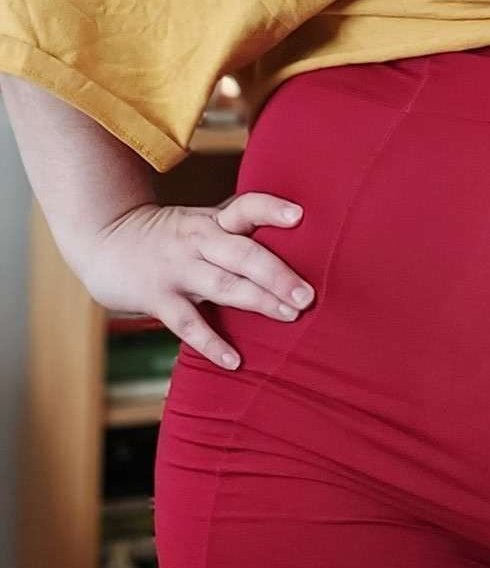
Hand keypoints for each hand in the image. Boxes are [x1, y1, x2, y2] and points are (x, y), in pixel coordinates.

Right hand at [78, 192, 313, 371]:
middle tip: (308, 295)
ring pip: (222, 285)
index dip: (271, 209)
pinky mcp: (156, 297)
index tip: (299, 217)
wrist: (103, 240)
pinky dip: (211, 343)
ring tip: (289, 316)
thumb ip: (237, 234)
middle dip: (278, 274)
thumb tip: (294, 250)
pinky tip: (234, 360)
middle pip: (243, 253)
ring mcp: (177, 269)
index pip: (245, 207)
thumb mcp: (199, 224)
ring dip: (258, 301)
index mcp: (212, 221)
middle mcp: (198, 241)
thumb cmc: (166, 237)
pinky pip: (187, 323)